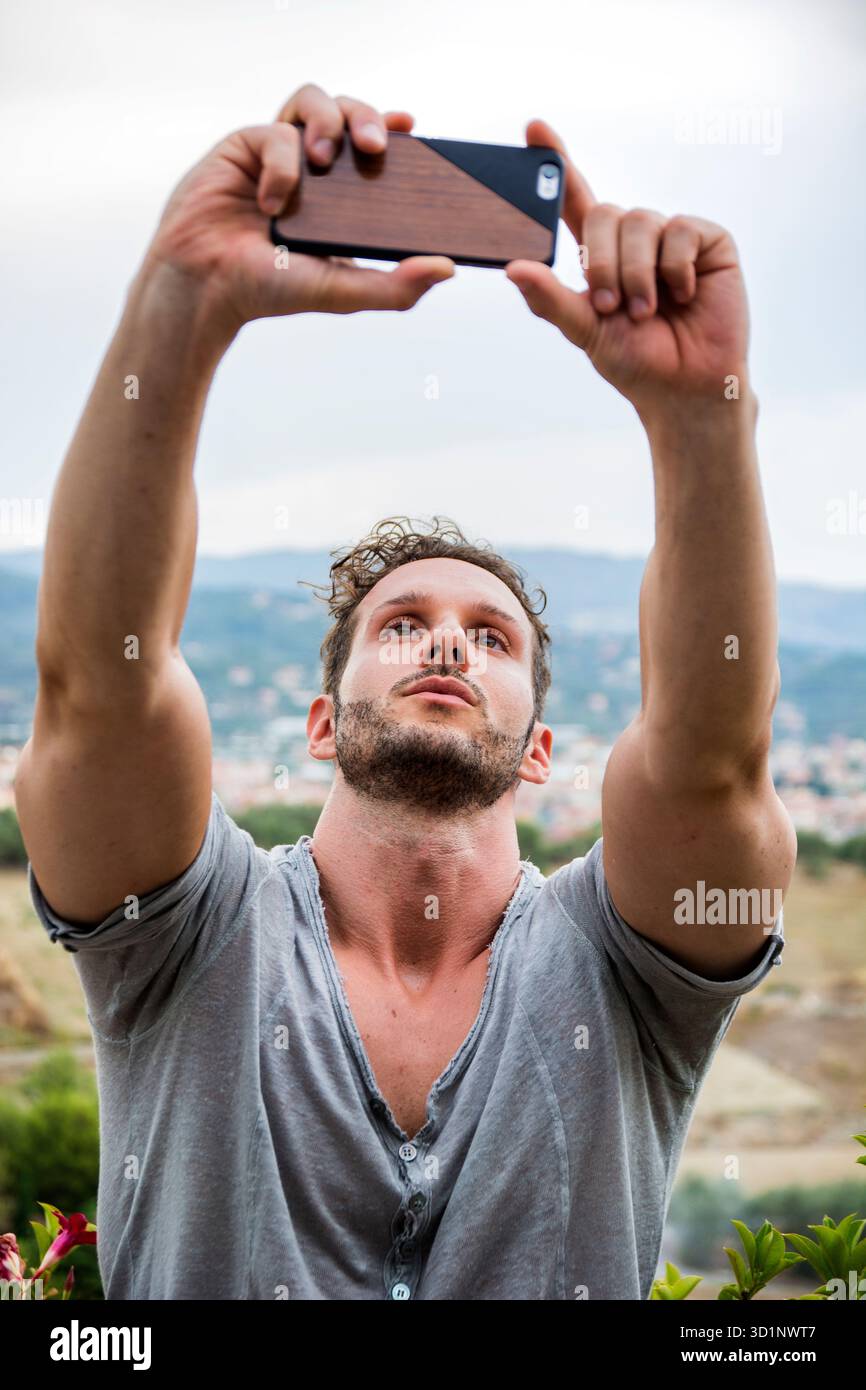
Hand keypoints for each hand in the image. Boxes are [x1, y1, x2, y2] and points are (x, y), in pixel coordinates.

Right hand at [144, 83, 454, 329]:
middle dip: (365, 116)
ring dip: (326, 123)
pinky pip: (275, 131)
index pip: (374, 147)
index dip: (393, 128)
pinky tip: (273, 202)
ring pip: (313, 101)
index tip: (412, 126)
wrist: (207, 288)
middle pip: (349, 111)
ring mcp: (279, 152)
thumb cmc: (269, 289)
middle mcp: (313, 168)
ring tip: (323, 160)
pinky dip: (281, 164)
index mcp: (341, 195)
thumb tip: (447, 269)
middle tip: (375, 145)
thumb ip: (395, 286)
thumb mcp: (342, 291)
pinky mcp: (245, 145)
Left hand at [506, 120, 750, 421]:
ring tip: (648, 310)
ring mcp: (672, 234)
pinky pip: (680, 232)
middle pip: (604, 213)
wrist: (687, 388)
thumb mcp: (585, 331)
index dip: (558, 161)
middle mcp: (634, 237)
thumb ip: (550, 299)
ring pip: (641, 223)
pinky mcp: (708, 239)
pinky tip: (684, 296)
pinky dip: (675, 270)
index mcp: (601, 252)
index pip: (575, 198)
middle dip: (602, 263)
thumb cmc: (636, 361)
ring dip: (638, 274)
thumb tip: (512, 268)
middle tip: (611, 306)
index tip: (533, 128)